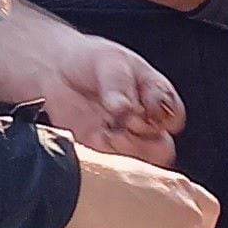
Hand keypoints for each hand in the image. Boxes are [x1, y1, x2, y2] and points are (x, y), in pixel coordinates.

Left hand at [38, 33, 184, 160]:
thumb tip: (125, 107)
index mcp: (155, 96)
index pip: (173, 116)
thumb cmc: (90, 60)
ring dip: (126, 151)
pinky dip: (105, 156)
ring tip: (110, 132)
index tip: (140, 105)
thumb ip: (119, 84)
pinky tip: (94, 136)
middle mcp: (144, 121)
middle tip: (125, 121)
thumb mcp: (110, 60)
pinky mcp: (101, 152)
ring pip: (141, 163)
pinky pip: (112, 166)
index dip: (160, 115)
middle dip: (144, 138)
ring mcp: (123, 139)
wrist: (55, 69)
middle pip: (163, 147)